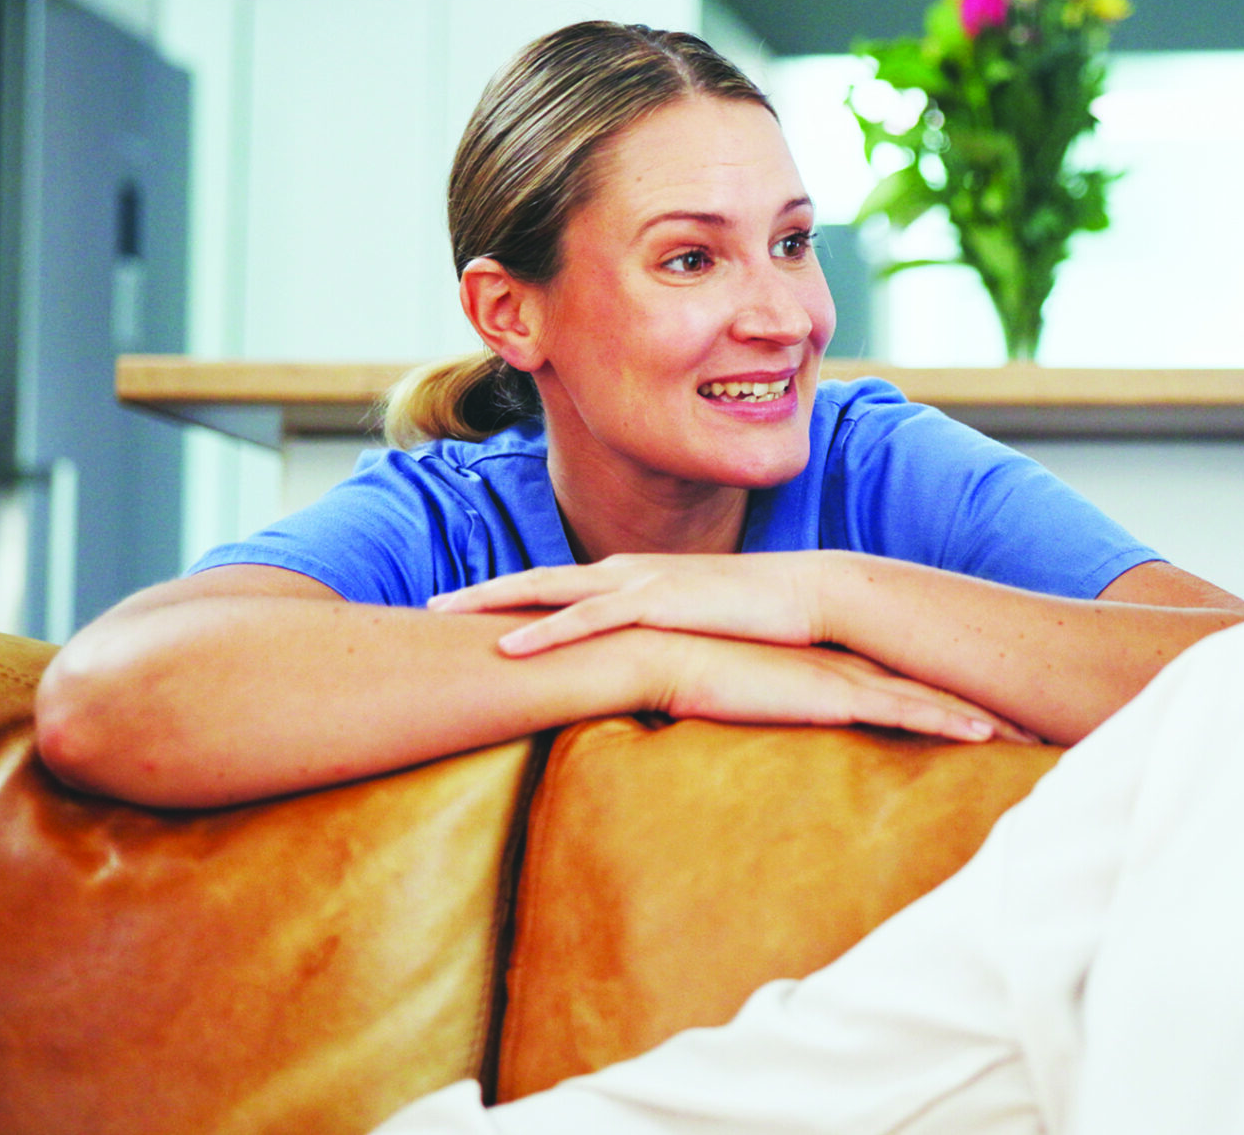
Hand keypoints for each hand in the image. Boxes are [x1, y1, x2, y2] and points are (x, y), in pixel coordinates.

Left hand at [429, 553, 826, 656]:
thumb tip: (654, 671)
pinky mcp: (658, 603)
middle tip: (431, 605)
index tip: (470, 608)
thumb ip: (671, 642)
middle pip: (539, 579)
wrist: (813, 594)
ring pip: (549, 589)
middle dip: (482, 591)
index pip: (562, 585)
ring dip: (493, 601)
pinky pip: (588, 618)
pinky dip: (544, 630)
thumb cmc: (767, 619)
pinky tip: (507, 646)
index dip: (512, 594)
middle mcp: (628, 571)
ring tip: (444, 614)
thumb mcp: (706, 630)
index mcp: (637, 577)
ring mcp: (640, 583)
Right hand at [651, 636, 1037, 744]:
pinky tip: (990, 737)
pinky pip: (905, 712)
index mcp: (829, 664)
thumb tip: (755, 733)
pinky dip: (951, 723)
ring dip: (988, 718)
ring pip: (934, 698)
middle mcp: (848, 664)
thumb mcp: (735, 697)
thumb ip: (757, 708)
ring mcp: (844, 676)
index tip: (998, 711)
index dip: (952, 692)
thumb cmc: (683, 676)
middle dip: (991, 701)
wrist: (655, 651)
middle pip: (936, 682)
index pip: (906, 678)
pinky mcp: (833, 694)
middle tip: (1044, 720)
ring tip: (1038, 737)